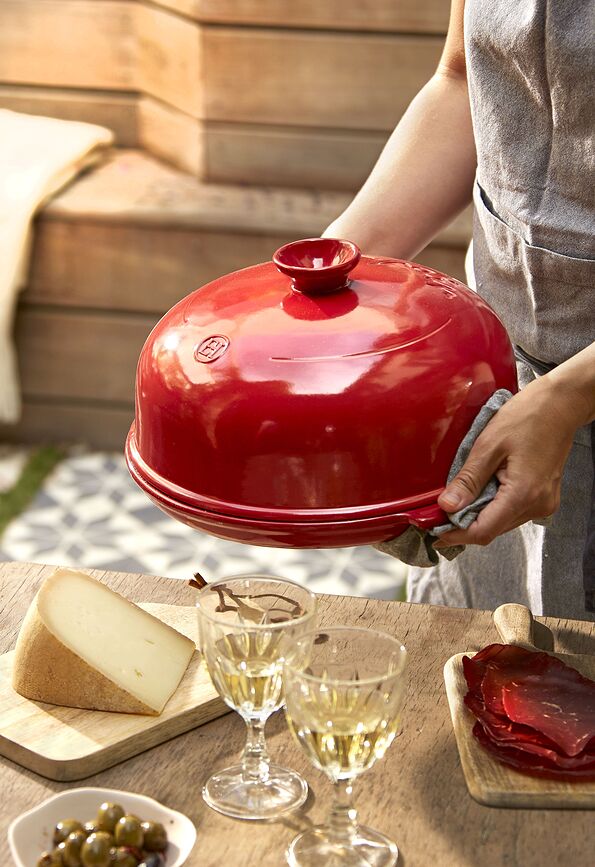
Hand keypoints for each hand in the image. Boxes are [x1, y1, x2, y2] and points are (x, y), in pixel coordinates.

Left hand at [433, 375, 585, 547]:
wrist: (561, 404)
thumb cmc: (528, 416)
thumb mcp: (489, 445)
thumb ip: (468, 479)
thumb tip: (447, 505)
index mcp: (523, 494)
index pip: (484, 531)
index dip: (456, 534)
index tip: (435, 530)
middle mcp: (537, 505)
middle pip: (492, 529)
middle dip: (464, 525)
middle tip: (440, 513)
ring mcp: (544, 503)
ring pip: (502, 522)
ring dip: (478, 515)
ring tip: (459, 499)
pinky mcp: (544, 497)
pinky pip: (513, 511)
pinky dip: (493, 506)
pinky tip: (480, 491)